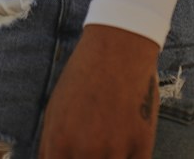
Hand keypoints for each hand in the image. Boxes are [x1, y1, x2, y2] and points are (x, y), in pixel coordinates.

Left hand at [38, 23, 159, 157]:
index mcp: (58, 143)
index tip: (76, 156)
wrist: (118, 45)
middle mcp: (85, 152)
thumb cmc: (84, 75)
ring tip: (112, 139)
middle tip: (95, 146)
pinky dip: (131, 158)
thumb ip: (51, 146)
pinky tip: (128, 149)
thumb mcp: (56, 109)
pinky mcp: (141, 145)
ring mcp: (114, 150)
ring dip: (112, 158)